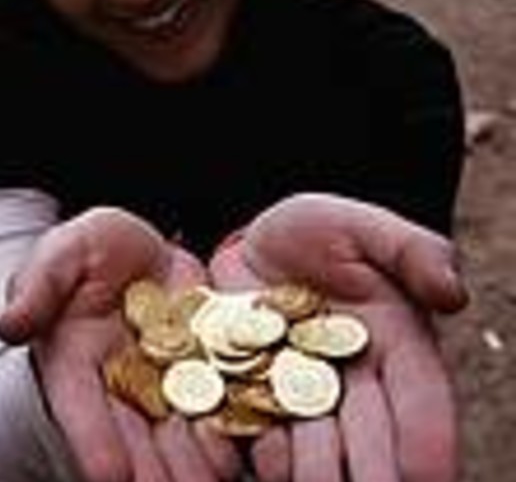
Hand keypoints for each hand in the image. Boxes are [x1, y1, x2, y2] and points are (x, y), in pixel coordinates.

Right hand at [0, 207, 240, 481]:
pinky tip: (259, 454)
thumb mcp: (64, 251)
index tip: (107, 474)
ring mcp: (170, 390)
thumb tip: (7, 325)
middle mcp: (122, 389)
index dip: (93, 441)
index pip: (79, 407)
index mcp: (74, 364)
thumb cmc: (95, 251)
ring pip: (181, 439)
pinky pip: (229, 415)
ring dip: (196, 466)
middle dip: (152, 471)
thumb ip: (38, 284)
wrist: (148, 252)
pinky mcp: (216, 382)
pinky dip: (240, 437)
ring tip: (213, 478)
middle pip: (135, 439)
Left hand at [212, 193, 465, 481]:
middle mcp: (355, 390)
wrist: (245, 244)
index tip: (427, 474)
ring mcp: (301, 404)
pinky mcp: (248, 405)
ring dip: (311, 472)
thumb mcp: (364, 228)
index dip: (428, 443)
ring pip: (313, 457)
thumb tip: (453, 294)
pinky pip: (251, 440)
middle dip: (370, 475)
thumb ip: (413, 252)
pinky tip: (232, 465)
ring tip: (303, 479)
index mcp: (400, 352)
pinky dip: (253, 454)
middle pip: (370, 447)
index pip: (423, 407)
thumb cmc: (316, 232)